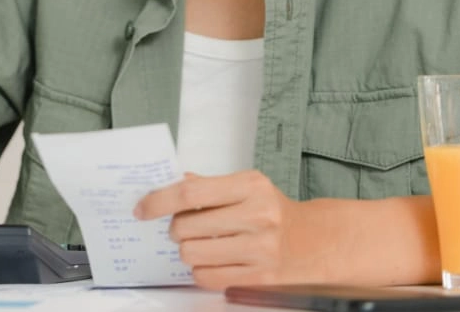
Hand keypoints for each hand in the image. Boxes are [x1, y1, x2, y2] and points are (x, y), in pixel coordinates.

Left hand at [135, 170, 330, 289]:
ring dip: (187, 250)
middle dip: (175, 229)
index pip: (189, 193)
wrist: (317, 241)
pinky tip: (212, 260)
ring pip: (192, 254)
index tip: (142, 208)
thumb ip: (209, 184)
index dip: (158, 201)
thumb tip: (171, 181)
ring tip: (200, 243)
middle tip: (183, 227)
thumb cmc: (275, 210)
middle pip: (185, 227)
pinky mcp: (259, 277)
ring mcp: (259, 249)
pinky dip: (200, 270)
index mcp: (249, 186)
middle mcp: (256, 216)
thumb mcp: (248, 186)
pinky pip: (207, 277)